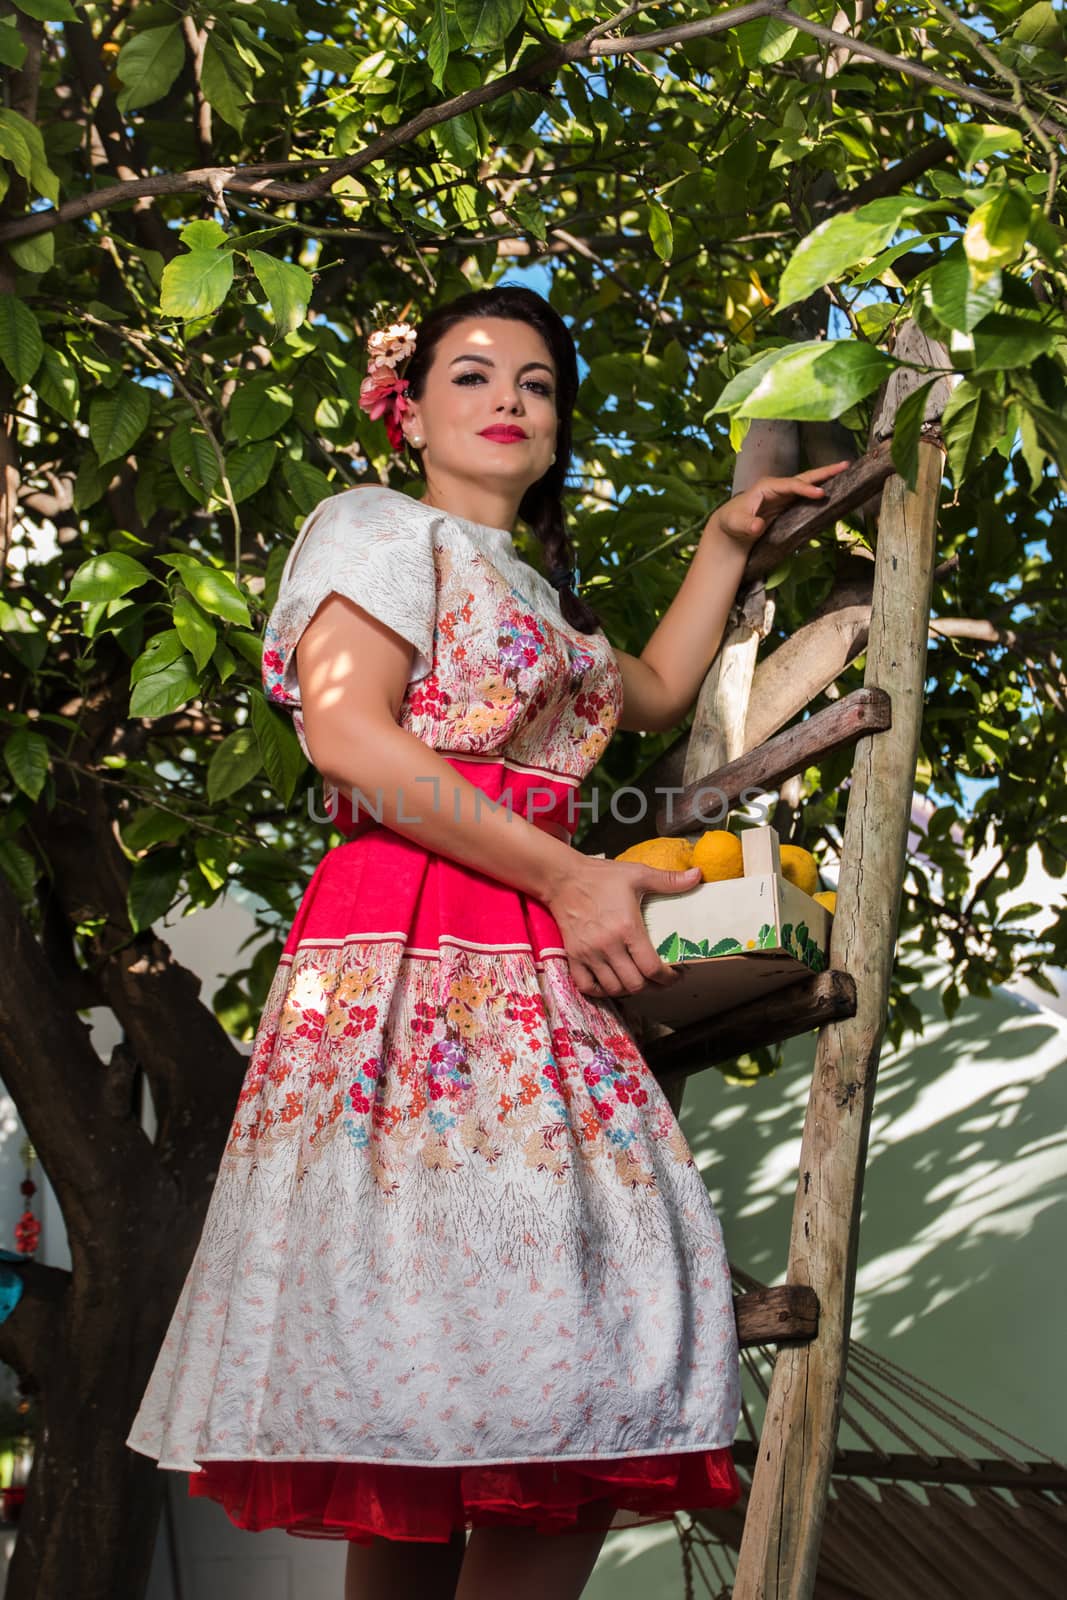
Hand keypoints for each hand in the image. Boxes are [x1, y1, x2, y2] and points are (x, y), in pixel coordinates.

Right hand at [544, 856, 702, 999]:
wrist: (563, 878)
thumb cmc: (601, 876)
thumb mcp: (637, 874)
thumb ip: (669, 880)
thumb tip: (698, 875)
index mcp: (627, 927)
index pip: (652, 967)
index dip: (668, 978)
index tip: (676, 974)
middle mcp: (607, 945)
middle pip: (635, 984)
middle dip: (652, 986)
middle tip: (659, 979)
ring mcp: (588, 953)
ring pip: (613, 989)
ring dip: (629, 989)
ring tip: (639, 980)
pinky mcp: (573, 956)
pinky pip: (587, 987)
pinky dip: (601, 991)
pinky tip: (611, 982)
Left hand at [711, 460, 851, 547]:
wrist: (731, 526)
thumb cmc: (732, 522)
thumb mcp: (736, 524)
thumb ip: (746, 525)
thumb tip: (758, 526)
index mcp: (767, 487)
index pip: (791, 485)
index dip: (806, 489)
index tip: (821, 494)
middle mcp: (779, 486)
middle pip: (804, 477)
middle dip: (825, 471)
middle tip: (845, 464)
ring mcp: (785, 494)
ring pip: (809, 483)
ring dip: (827, 477)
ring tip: (847, 471)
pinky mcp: (789, 503)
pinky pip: (808, 495)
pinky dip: (822, 490)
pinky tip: (836, 489)